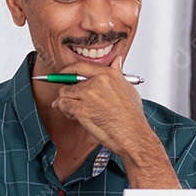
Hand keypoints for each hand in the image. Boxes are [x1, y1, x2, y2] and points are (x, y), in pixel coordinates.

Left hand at [51, 58, 179, 187]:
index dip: (69, 70)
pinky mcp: (81, 110)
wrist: (132, 134)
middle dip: (67, 90)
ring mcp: (88, 95)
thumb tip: (117, 61)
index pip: (81, 66)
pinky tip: (74, 116)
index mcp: (108, 74)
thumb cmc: (132, 116)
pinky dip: (65, 111)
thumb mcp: (128, 88)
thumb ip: (118, 73)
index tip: (64, 74)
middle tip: (68, 98)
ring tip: (74, 110)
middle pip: (70, 80)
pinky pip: (63, 105)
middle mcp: (97, 82)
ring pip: (64, 93)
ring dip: (65, 102)